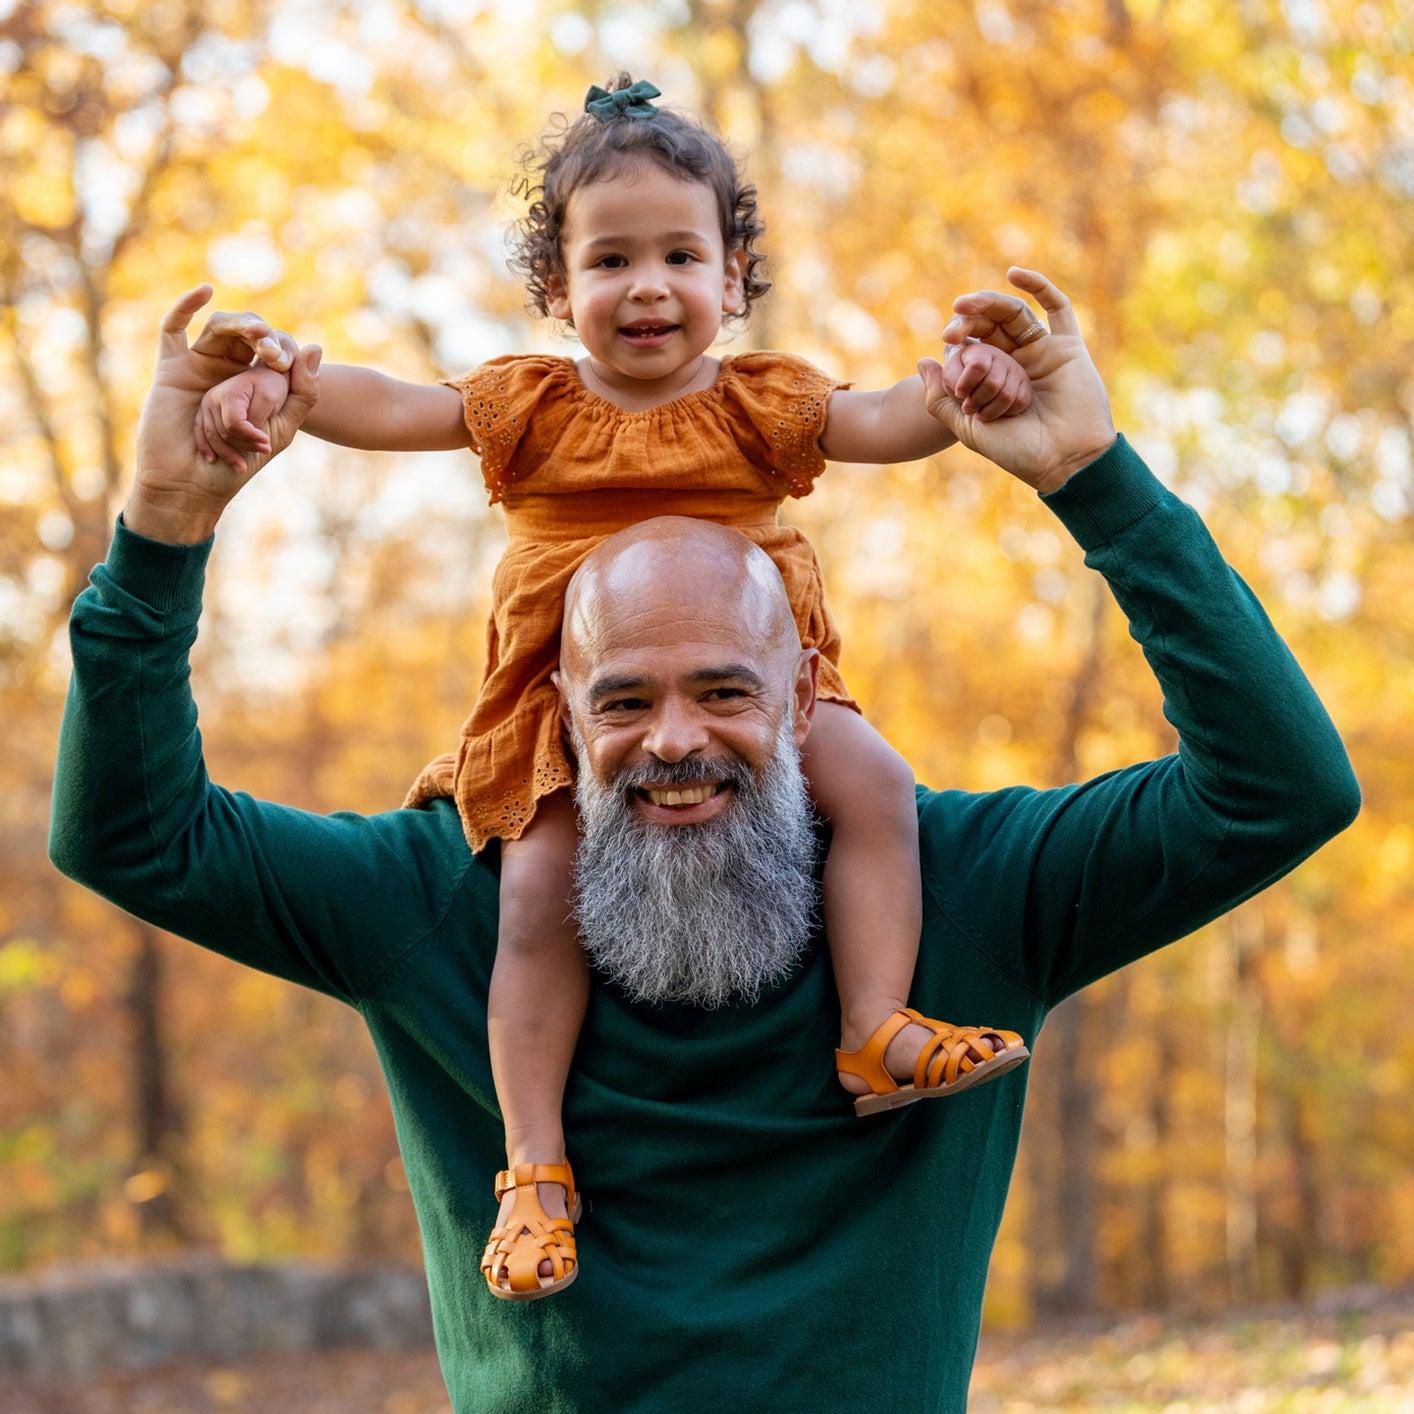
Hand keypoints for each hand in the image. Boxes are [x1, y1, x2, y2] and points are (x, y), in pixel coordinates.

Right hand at [127, 287, 320, 542]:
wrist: (195, 485)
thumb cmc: (239, 463)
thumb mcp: (282, 429)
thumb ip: (304, 393)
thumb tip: (315, 346)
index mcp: (257, 381)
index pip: (274, 347)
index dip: (283, 346)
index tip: (287, 362)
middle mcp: (229, 369)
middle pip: (248, 332)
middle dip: (265, 336)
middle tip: (274, 353)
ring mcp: (200, 365)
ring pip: (221, 328)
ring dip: (242, 327)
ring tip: (259, 336)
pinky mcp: (172, 368)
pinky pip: (172, 328)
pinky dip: (185, 306)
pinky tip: (204, 291)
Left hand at [919, 268, 1116, 492]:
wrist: (1065, 462)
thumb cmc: (1017, 452)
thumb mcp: (967, 428)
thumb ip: (940, 400)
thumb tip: (922, 362)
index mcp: (994, 381)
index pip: (973, 348)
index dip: (959, 340)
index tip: (946, 340)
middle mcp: (1018, 364)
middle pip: (992, 328)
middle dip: (970, 321)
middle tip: (953, 323)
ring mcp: (1043, 353)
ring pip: (1015, 315)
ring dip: (991, 304)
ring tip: (967, 303)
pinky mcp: (1068, 347)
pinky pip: (1057, 308)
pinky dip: (1038, 286)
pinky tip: (1015, 274)